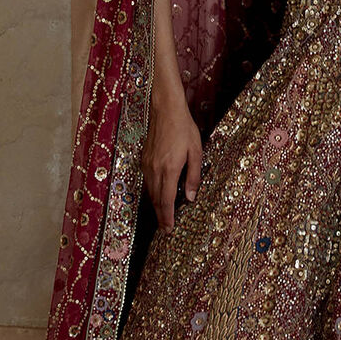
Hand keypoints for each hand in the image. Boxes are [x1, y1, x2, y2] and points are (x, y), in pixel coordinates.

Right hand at [142, 89, 202, 229]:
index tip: (168, 229)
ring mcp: (147, 164)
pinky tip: (158, 195)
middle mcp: (155, 170)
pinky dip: (152, 193)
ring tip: (163, 216)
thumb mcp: (196, 152)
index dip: (167, 217)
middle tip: (166, 229)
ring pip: (150, 192)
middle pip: (156, 200)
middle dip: (160, 216)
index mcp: (169, 169)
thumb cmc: (184, 129)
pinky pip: (147, 181)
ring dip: (156, 206)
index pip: (165, 201)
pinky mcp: (144, 159)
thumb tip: (190, 197)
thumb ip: (194, 176)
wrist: (165, 110)